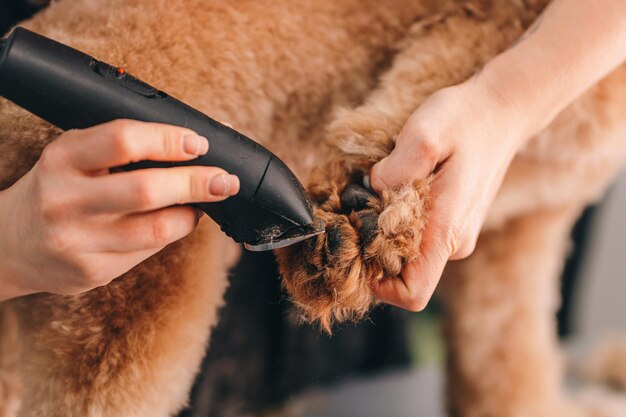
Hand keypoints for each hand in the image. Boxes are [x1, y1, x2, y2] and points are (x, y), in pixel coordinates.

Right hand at [0, 120, 239, 300]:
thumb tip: (194, 143)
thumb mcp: (75, 158)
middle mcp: (64, 199)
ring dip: (194, 212)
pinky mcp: (91, 271)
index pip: (123, 140)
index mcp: (62, 158)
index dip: (169, 139)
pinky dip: (173, 232)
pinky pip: (148, 250)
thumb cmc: (56, 190)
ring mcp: (77, 240)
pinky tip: (179, 221)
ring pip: (155, 228)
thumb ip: (123, 150)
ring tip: (210, 200)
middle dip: (196, 182)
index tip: (198, 143)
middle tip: (226, 180)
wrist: (9, 245)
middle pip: (147, 189)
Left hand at [369, 81, 525, 310]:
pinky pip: (415, 233)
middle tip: (361, 200)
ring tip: (381, 186)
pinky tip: (396, 183)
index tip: (359, 247)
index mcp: (447, 231)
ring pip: (406, 250)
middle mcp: (452, 243)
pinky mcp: (451, 222)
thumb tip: (373, 192)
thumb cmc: (465, 120)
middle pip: (401, 272)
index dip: (379, 285)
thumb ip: (395, 171)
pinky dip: (397, 216)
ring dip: (384, 227)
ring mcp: (453, 234)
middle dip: (373, 244)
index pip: (412, 293)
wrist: (501, 110)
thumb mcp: (424, 134)